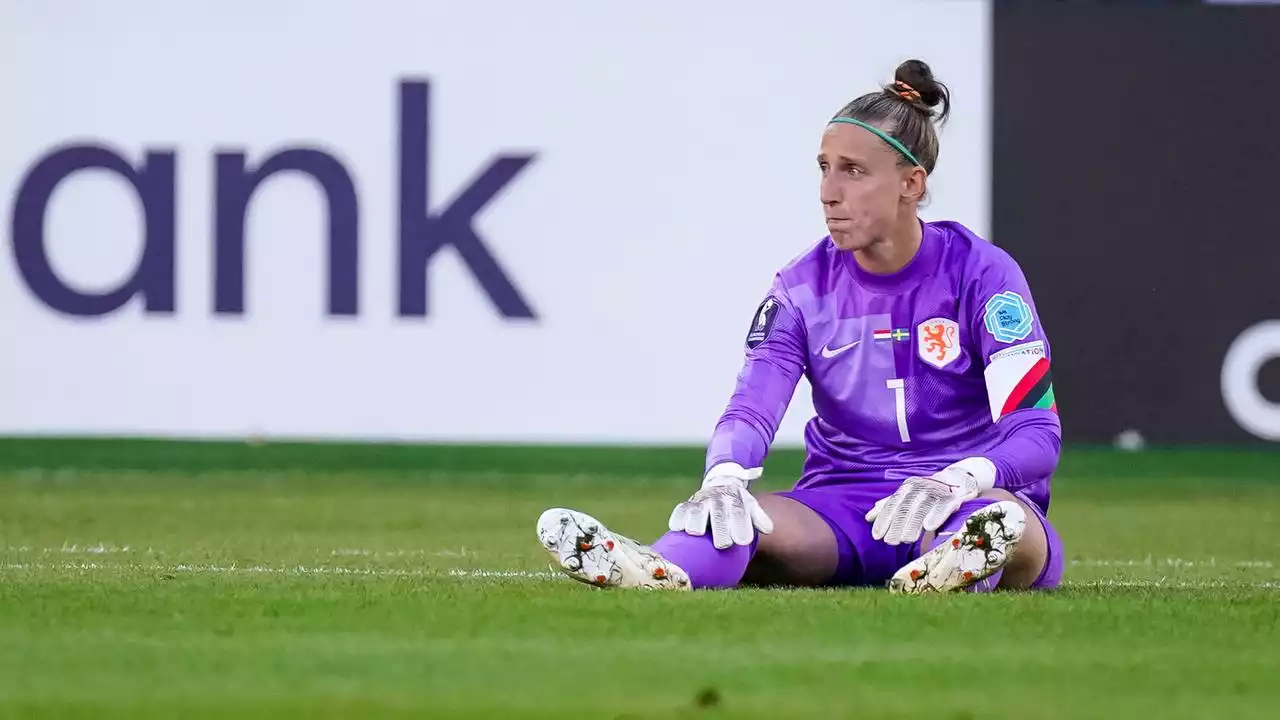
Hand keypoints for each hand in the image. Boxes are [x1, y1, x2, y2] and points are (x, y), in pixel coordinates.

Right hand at [668, 462, 772, 549]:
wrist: (721, 482)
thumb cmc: (736, 503)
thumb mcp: (750, 505)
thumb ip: (759, 518)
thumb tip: (768, 529)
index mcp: (734, 499)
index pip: (738, 512)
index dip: (741, 526)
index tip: (743, 542)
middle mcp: (717, 499)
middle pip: (718, 513)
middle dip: (720, 528)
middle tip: (723, 545)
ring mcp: (701, 501)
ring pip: (697, 510)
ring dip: (696, 521)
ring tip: (696, 533)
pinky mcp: (687, 504)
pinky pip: (680, 509)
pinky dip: (678, 518)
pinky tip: (677, 528)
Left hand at [866, 458, 995, 545]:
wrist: (956, 480)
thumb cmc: (927, 493)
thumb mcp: (907, 496)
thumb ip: (889, 506)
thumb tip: (869, 518)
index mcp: (906, 488)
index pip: (892, 505)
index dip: (883, 520)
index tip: (876, 536)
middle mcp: (919, 488)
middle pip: (905, 508)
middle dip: (896, 526)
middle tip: (890, 542)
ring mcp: (935, 492)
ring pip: (921, 509)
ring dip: (913, 525)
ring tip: (906, 540)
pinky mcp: (951, 497)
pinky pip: (943, 507)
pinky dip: (936, 516)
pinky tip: (929, 527)